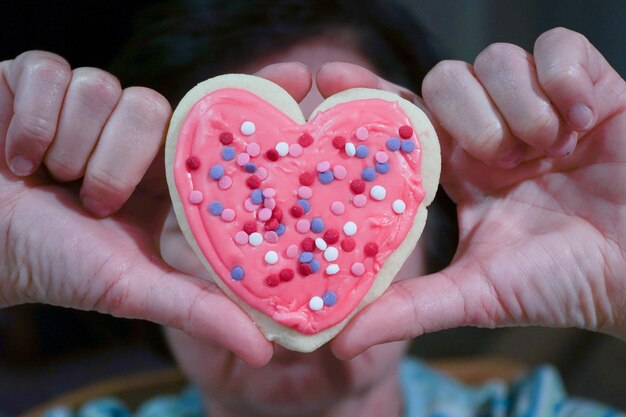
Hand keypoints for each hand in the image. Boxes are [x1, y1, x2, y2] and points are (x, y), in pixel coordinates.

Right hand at [0, 50, 308, 365]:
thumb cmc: (56, 264)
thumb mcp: (133, 289)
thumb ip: (197, 310)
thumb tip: (265, 351)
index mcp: (169, 173)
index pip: (220, 124)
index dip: (258, 97)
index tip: (296, 77)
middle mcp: (137, 133)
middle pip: (157, 108)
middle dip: (117, 162)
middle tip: (91, 201)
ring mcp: (90, 102)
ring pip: (105, 90)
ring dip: (69, 150)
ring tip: (50, 183)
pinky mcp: (39, 79)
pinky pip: (52, 74)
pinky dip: (30, 124)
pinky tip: (18, 158)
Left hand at [326, 27, 625, 357]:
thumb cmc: (565, 282)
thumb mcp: (477, 295)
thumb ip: (408, 310)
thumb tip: (339, 343)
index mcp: (456, 171)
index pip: (400, 119)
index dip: (367, 97)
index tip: (333, 80)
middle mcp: (489, 133)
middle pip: (444, 79)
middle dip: (468, 115)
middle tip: (502, 159)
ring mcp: (536, 106)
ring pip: (496, 60)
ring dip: (521, 108)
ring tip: (551, 150)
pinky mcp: (588, 85)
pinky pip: (557, 46)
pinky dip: (565, 80)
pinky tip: (582, 119)